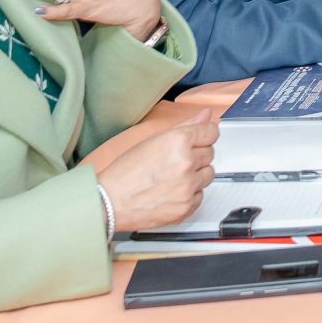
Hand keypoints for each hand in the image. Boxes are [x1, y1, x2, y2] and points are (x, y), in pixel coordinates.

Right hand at [93, 109, 217, 232]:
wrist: (110, 202)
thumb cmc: (125, 172)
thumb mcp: (153, 140)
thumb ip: (185, 126)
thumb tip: (205, 115)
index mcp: (178, 142)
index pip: (211, 132)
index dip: (203, 134)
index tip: (198, 139)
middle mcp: (186, 163)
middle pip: (210, 153)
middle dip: (196, 154)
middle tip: (174, 161)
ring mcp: (188, 187)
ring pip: (208, 174)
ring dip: (196, 174)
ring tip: (173, 177)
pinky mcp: (186, 207)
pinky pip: (200, 195)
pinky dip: (190, 193)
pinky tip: (172, 191)